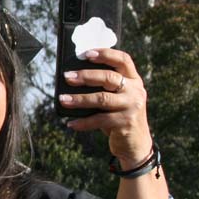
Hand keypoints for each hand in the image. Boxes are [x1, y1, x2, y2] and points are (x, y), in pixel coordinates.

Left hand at [59, 48, 151, 167]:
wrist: (135, 144)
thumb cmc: (118, 115)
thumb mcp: (116, 98)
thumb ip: (104, 87)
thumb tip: (72, 79)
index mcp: (134, 80)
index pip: (123, 60)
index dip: (105, 54)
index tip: (86, 53)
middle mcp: (136, 91)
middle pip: (109, 78)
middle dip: (85, 76)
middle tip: (67, 77)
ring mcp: (132, 107)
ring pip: (102, 98)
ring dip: (79, 99)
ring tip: (63, 100)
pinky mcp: (126, 123)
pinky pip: (100, 120)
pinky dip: (83, 122)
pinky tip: (71, 123)